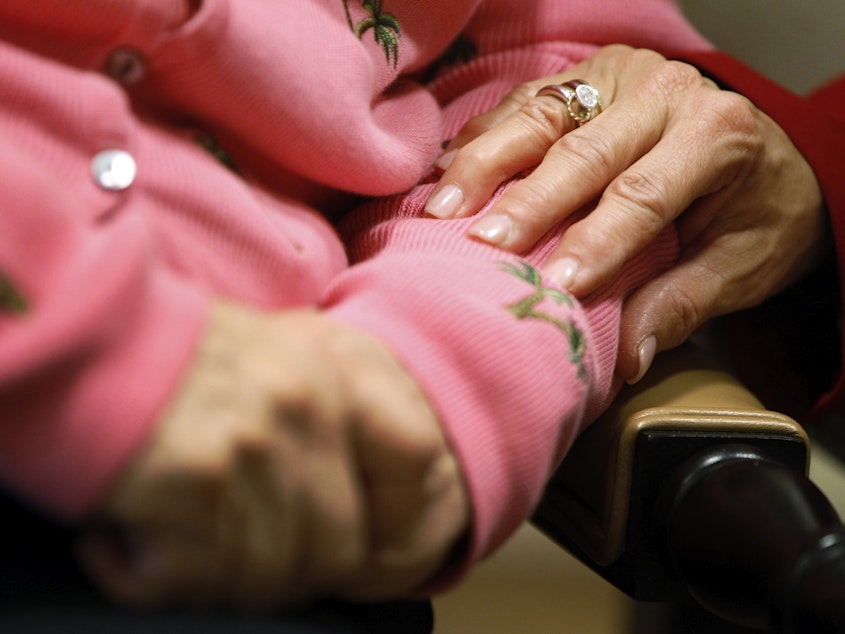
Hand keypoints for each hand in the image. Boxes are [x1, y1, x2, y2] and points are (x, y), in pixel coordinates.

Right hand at [76, 301, 467, 608]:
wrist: (77, 332)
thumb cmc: (169, 350)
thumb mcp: (273, 351)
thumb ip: (323, 411)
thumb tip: (346, 497)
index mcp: (336, 371)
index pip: (416, 456)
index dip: (394, 517)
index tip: (356, 543)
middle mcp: (308, 406)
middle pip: (338, 547)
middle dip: (288, 571)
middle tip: (229, 553)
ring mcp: (258, 444)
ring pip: (271, 574)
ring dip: (217, 576)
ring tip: (173, 540)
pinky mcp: (197, 481)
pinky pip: (201, 577)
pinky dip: (156, 577)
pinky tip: (128, 542)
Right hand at [425, 44, 825, 381]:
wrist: (764, 154)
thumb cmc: (755, 213)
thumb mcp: (741, 264)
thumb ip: (682, 304)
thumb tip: (626, 358)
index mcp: (716, 134)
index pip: (642, 193)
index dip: (594, 241)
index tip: (552, 285)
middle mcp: (665, 91)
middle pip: (581, 150)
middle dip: (524, 202)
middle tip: (479, 246)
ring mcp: (618, 76)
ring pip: (541, 116)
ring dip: (484, 164)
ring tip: (441, 208)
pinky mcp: (584, 77)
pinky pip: (523, 102)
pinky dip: (482, 138)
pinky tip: (445, 171)